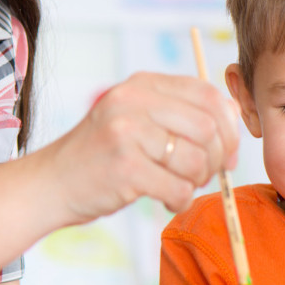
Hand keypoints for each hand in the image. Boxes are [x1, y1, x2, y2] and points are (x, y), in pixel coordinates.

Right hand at [47, 72, 239, 220]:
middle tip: (204, 176)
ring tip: (178, 187)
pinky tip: (165, 200)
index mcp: (142, 84)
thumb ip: (178, 112)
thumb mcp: (135, 118)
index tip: (226, 152)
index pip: (208, 95)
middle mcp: (134, 101)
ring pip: (196, 160)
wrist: (50, 183)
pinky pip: (178, 188)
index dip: (228, 127)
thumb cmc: (101, 155)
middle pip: (208, 128)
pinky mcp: (125, 167)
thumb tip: (235, 120)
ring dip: (197, 182)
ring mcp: (127, 132)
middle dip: (217, 159)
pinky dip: (180, 200)